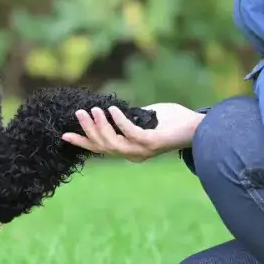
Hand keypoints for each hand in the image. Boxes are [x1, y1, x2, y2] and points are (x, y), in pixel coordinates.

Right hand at [61, 103, 204, 162]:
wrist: (199, 127)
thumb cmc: (173, 121)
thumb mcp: (145, 118)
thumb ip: (129, 117)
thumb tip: (113, 109)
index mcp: (130, 150)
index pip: (101, 148)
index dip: (83, 142)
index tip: (64, 134)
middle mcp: (134, 154)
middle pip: (103, 146)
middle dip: (88, 130)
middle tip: (78, 113)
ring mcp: (142, 150)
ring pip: (112, 142)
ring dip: (100, 126)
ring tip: (93, 110)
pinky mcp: (151, 142)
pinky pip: (130, 133)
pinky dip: (119, 121)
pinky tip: (112, 109)